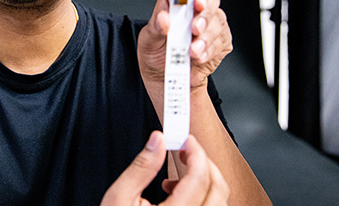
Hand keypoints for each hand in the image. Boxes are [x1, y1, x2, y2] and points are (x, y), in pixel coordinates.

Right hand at [100, 132, 228, 205]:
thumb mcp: (119, 197)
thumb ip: (141, 167)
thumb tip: (157, 140)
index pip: (199, 178)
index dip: (196, 152)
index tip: (185, 139)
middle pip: (218, 190)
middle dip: (205, 163)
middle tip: (187, 150)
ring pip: (220, 203)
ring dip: (206, 181)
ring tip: (179, 175)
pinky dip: (204, 198)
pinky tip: (179, 195)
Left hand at [137, 0, 231, 89]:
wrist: (165, 77)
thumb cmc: (156, 53)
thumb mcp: (148, 41)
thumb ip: (156, 28)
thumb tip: (163, 18)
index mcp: (175, 3)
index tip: (195, 2)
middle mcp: (195, 10)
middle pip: (209, 0)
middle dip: (204, 15)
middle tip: (195, 29)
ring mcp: (210, 25)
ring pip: (218, 22)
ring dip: (206, 38)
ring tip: (192, 51)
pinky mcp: (220, 41)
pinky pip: (222, 41)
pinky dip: (210, 50)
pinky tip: (199, 57)